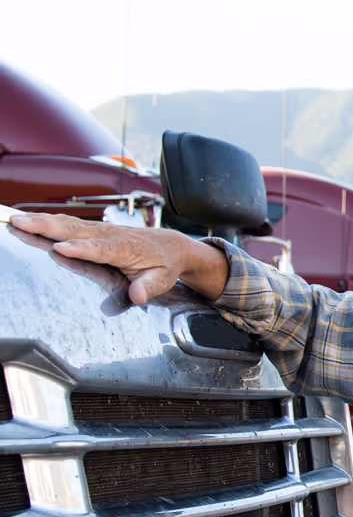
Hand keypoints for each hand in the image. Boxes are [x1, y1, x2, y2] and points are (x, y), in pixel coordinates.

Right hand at [9, 213, 229, 303]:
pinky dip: (47, 220)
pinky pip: (68, 223)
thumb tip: (138, 297)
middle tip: (22, 224)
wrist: (172, 245)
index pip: (100, 249)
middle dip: (48, 227)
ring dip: (41, 221)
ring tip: (16, 219)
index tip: (61, 248)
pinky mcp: (94, 229)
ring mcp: (100, 230)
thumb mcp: (162, 280)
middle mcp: (109, 235)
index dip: (81, 249)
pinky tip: (27, 219)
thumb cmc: (164, 265)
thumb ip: (148, 288)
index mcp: (125, 249)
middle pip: (75, 231)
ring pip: (68, 224)